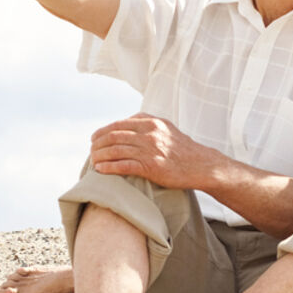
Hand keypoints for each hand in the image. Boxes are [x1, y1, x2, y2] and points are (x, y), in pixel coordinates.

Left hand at [90, 113, 218, 189]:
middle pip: (114, 136)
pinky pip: (124, 165)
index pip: (119, 124)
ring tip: (92, 161)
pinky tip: (100, 170)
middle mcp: (149, 134)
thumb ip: (147, 122)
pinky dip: (109, 167)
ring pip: (116, 150)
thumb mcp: (166, 127)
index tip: (94, 138)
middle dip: (98, 144)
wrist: (201, 165)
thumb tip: (126, 122)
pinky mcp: (151, 167)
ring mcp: (150, 150)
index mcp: (151, 122)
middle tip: (91, 151)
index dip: (102, 131)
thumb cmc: (182, 148)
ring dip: (100, 156)